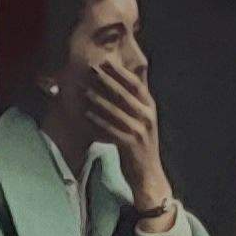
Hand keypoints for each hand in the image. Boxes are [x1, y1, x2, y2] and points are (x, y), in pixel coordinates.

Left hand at [82, 57, 174, 219]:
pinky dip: (99, 121)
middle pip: (126, 94)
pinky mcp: (130, 145)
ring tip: (85, 90)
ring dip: (100, 99)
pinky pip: (112, 130)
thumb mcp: (140, 120)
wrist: (148, 174)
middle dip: (108, 81)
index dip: (121, 72)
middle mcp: (147, 117)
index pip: (136, 84)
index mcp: (150, 108)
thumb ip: (133, 102)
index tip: (106, 61)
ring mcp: (140, 131)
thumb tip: (122, 81)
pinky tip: (86, 114)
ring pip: (118, 111)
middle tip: (92, 69)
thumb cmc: (139, 145)